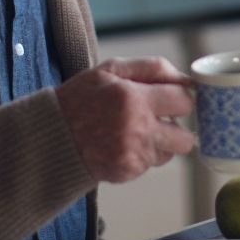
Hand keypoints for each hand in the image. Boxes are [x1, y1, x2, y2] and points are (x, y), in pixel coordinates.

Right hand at [57, 58, 195, 182]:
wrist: (52, 135)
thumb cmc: (82, 98)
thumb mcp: (111, 69)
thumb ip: (153, 68)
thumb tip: (187, 79)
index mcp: (135, 98)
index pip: (185, 101)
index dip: (180, 97)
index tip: (172, 97)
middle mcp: (137, 129)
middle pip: (186, 138)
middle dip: (177, 127)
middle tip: (159, 118)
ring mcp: (133, 154)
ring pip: (170, 153)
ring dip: (160, 142)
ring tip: (134, 130)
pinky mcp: (127, 172)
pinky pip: (150, 164)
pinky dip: (141, 155)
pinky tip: (122, 144)